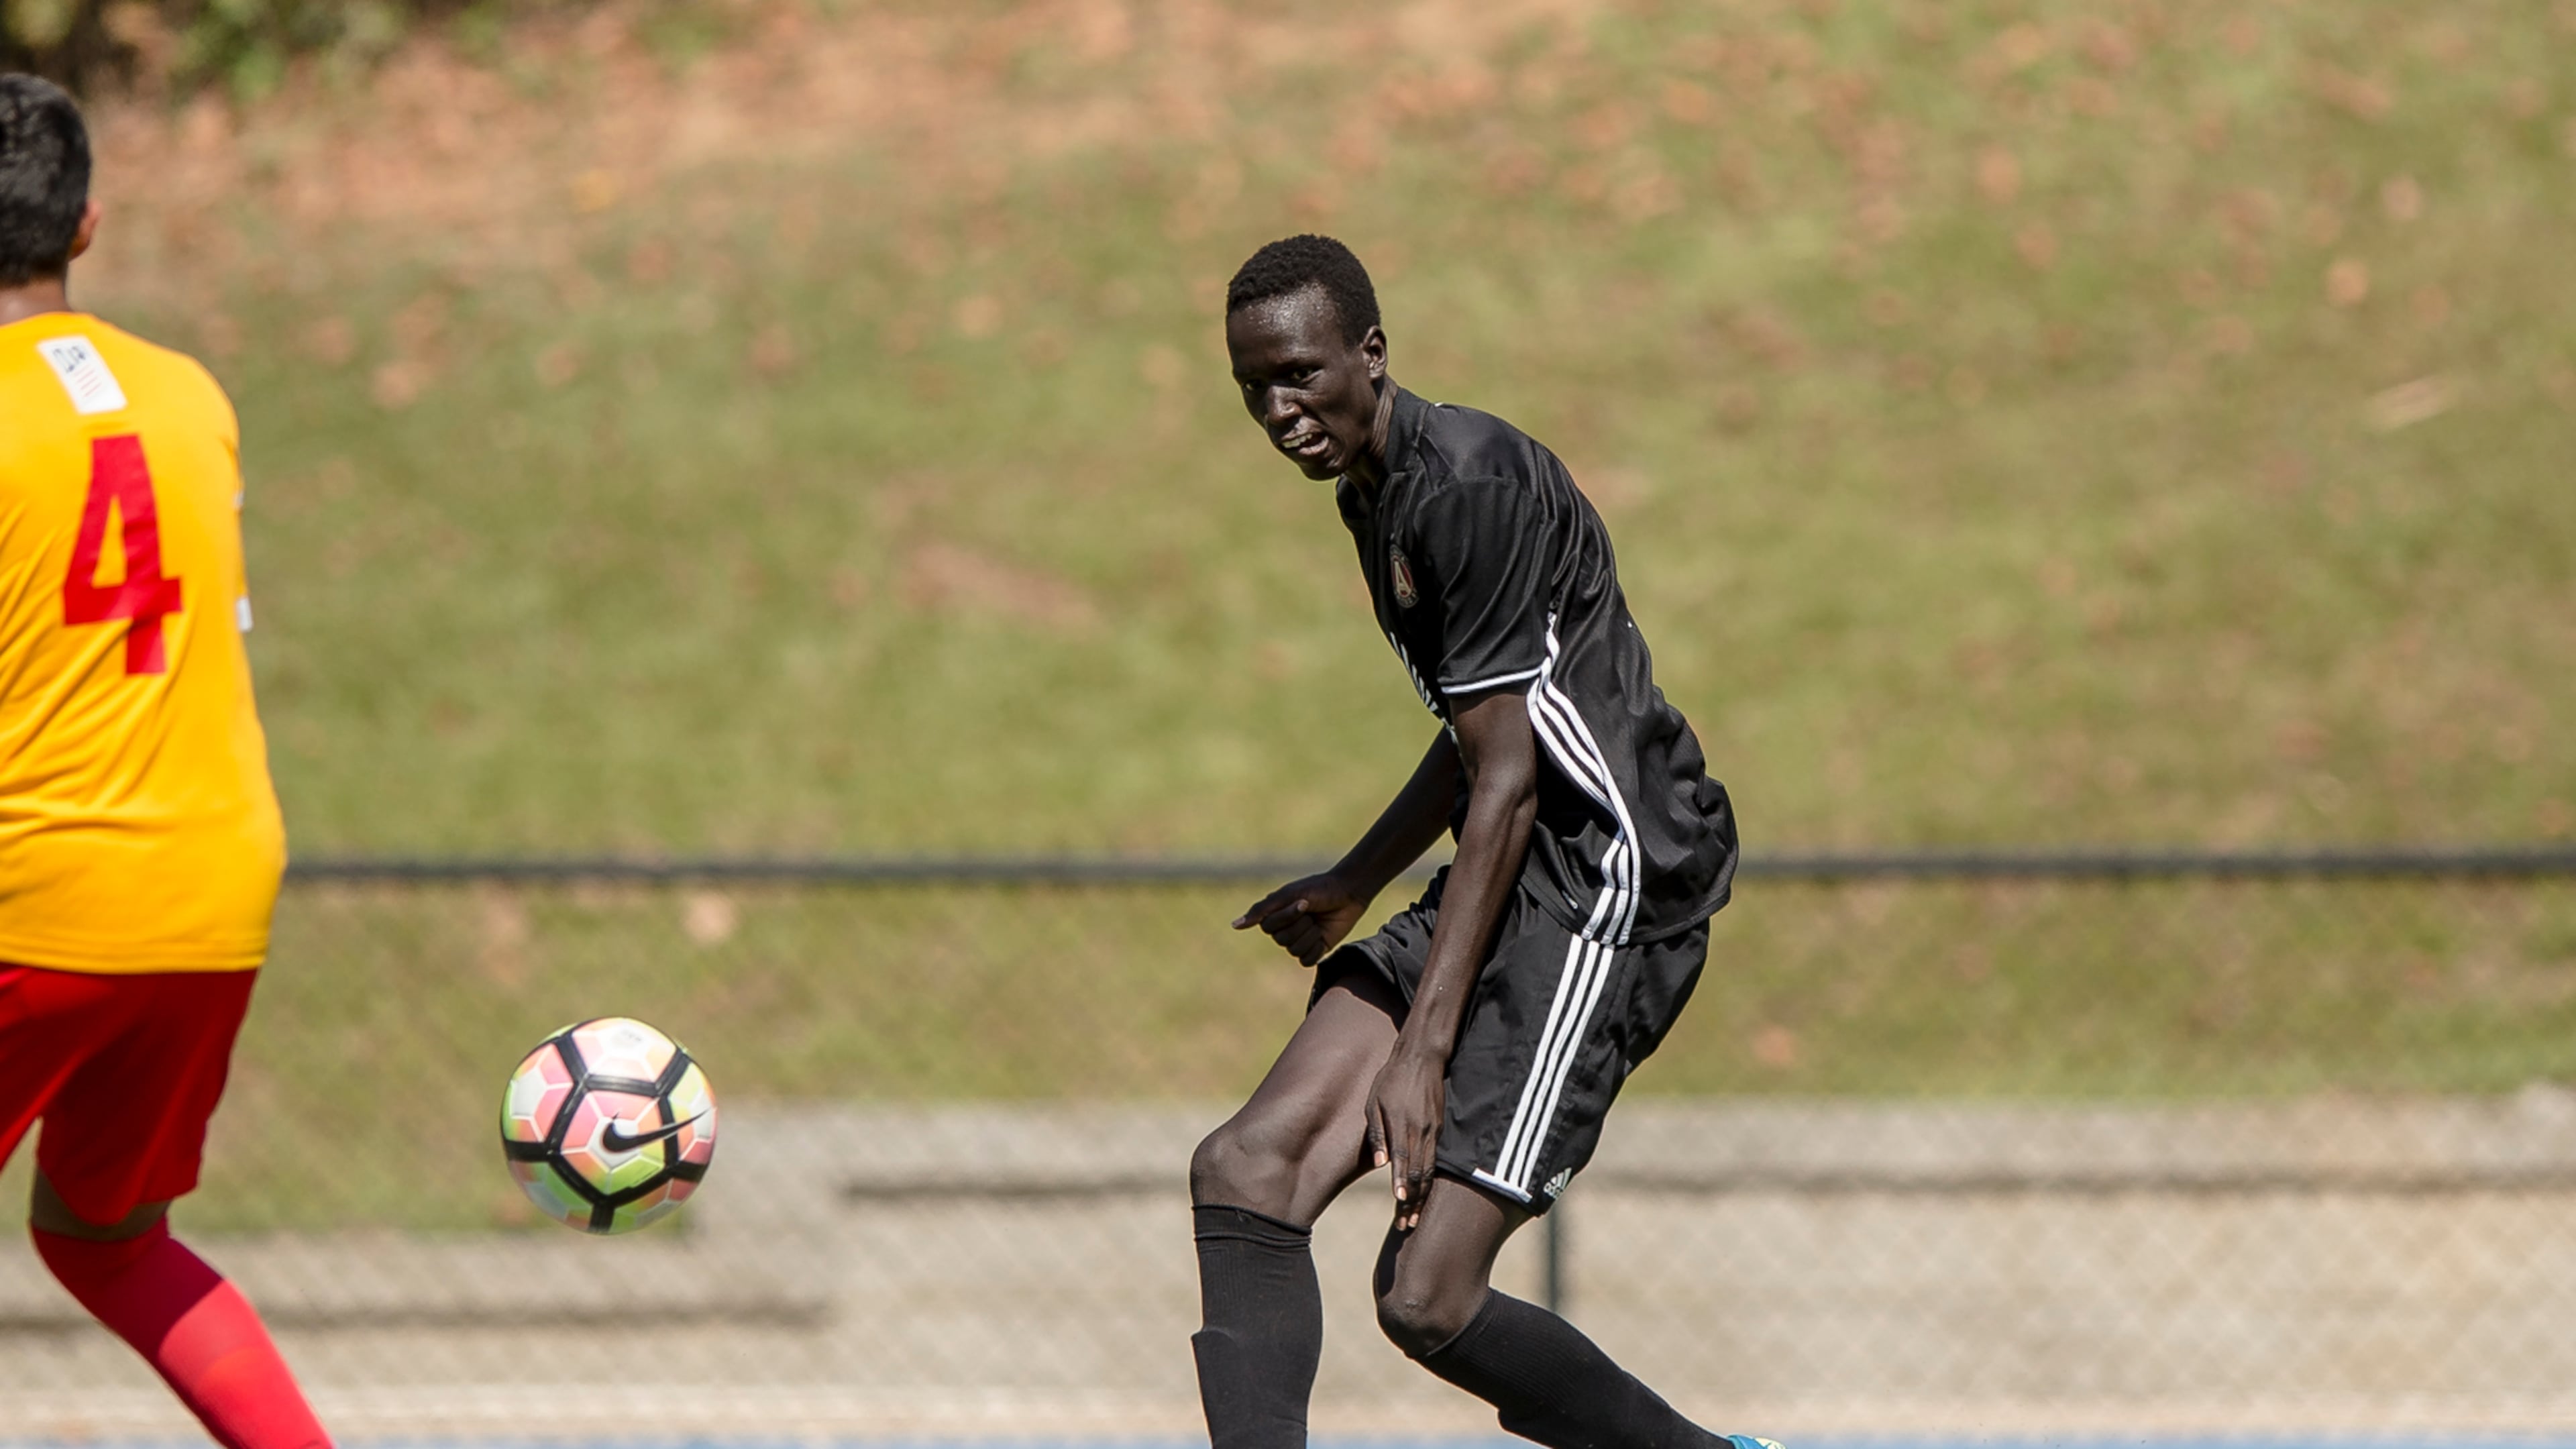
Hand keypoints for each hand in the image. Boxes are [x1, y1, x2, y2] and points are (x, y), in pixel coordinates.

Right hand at [1232, 872, 1371, 966]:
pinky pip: (1307, 961)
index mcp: (1276, 915)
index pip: (1269, 928)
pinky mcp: (1316, 950)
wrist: (1349, 892)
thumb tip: (1234, 925)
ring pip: (1294, 951)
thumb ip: (1261, 910)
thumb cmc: (1319, 889)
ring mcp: (1301, 940)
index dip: (1287, 917)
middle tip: (1312, 911)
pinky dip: (1316, 948)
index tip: (1302, 902)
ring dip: (1310, 935)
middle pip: (1281, 940)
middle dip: (1300, 925)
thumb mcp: (1288, 895)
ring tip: (1319, 922)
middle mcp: (1285, 929)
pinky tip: (1323, 935)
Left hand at [1366, 1045, 1445, 1230]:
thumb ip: (1377, 1133)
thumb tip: (1381, 1163)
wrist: (1422, 1058)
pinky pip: (1435, 1161)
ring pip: (1429, 1171)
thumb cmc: (1391, 1080)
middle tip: (1405, 1224)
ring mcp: (1433, 1132)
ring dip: (1422, 1196)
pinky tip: (1423, 1194)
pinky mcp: (1440, 1130)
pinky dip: (1429, 1181)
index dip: (1402, 1185)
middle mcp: (1421, 1132)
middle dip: (1412, 1201)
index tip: (1399, 1205)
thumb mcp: (1374, 1102)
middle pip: (1419, 1174)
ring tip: (1413, 1217)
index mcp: (1403, 1125)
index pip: (1403, 1161)